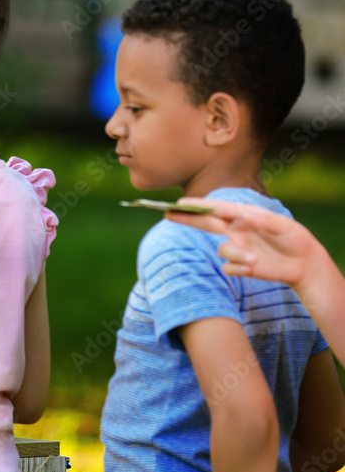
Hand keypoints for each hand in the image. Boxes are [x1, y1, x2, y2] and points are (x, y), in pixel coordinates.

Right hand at [166, 198, 318, 284]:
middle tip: (168, 213)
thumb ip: (264, 220)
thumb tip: (245, 215)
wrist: (304, 262)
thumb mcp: (284, 226)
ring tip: (255, 259)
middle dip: (187, 218)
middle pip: (206, 223)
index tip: (180, 203)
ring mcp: (237, 248)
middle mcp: (236, 230)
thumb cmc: (294, 238)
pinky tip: (254, 268)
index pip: (217, 210)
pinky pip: (230, 267)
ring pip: (223, 250)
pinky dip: (239, 268)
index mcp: (243, 216)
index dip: (198, 206)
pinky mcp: (241, 265)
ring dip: (236, 254)